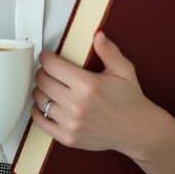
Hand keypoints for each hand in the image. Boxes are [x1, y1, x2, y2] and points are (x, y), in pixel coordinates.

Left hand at [29, 31, 163, 156]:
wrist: (136, 130)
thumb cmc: (129, 101)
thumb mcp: (123, 70)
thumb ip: (108, 51)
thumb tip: (97, 36)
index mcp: (88, 85)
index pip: (51, 65)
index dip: (46, 57)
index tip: (48, 56)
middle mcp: (77, 105)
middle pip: (42, 80)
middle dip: (43, 71)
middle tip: (50, 70)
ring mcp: (71, 123)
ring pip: (39, 99)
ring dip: (41, 90)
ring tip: (50, 86)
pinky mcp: (67, 137)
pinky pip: (40, 121)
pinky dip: (38, 110)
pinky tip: (46, 104)